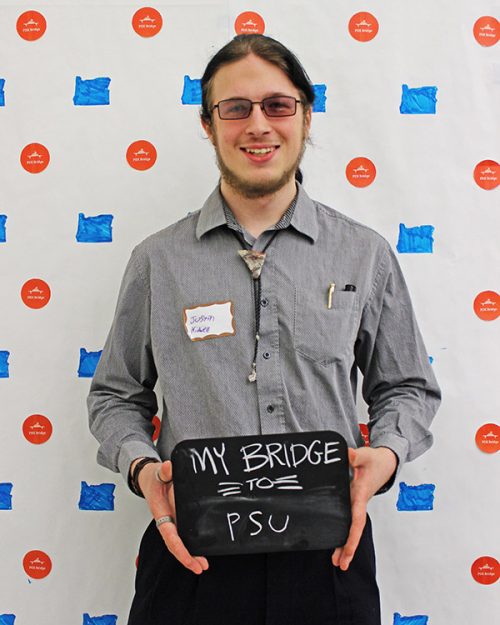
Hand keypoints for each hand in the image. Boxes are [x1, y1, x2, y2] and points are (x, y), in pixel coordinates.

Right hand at [135, 459, 208, 574]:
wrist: (150, 478)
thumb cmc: (154, 478)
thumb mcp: (158, 472)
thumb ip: (164, 471)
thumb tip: (168, 466)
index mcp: (161, 513)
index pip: (169, 534)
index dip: (179, 548)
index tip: (188, 558)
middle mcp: (167, 520)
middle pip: (175, 544)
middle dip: (187, 557)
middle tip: (201, 567)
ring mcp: (173, 521)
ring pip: (181, 541)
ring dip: (191, 554)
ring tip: (202, 565)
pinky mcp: (179, 518)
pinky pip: (185, 534)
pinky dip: (192, 544)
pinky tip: (202, 550)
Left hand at [332, 446, 396, 570]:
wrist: (386, 461)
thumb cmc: (375, 459)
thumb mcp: (365, 455)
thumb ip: (355, 456)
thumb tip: (347, 454)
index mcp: (361, 495)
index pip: (356, 520)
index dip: (351, 536)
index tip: (347, 550)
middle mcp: (359, 503)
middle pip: (353, 530)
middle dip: (347, 548)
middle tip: (340, 565)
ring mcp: (357, 503)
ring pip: (351, 527)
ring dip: (345, 544)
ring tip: (337, 562)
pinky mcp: (354, 500)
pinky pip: (349, 519)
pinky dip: (344, 531)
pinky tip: (336, 540)